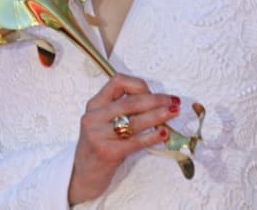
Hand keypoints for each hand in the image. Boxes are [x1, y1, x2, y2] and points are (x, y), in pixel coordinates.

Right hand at [67, 74, 179, 204]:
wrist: (83, 174)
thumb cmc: (99, 146)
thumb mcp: (103, 122)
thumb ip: (121, 110)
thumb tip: (154, 101)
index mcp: (94, 104)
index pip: (117, 82)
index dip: (138, 85)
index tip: (153, 92)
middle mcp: (94, 117)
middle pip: (130, 102)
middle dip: (156, 100)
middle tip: (172, 102)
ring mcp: (98, 134)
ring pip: (135, 121)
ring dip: (158, 115)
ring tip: (173, 113)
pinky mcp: (107, 152)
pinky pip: (135, 141)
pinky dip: (152, 136)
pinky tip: (164, 133)